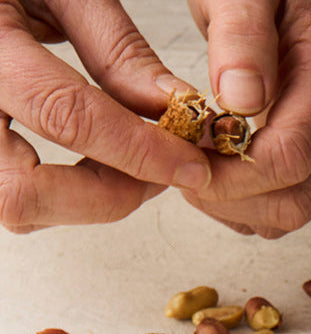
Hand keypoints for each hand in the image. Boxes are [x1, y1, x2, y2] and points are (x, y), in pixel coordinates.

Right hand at [0, 0, 212, 233]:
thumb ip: (116, 48)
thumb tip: (175, 109)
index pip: (65, 116)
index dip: (140, 152)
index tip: (192, 166)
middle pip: (24, 191)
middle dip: (106, 195)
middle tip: (160, 175)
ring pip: (18, 207)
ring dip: (87, 201)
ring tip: (130, 165)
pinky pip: (15, 195)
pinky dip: (64, 194)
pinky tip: (95, 162)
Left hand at [182, 0, 310, 237]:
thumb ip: (242, 36)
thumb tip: (240, 100)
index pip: (290, 158)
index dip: (232, 175)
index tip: (183, 158)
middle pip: (296, 201)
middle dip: (231, 199)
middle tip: (182, 170)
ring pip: (293, 214)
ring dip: (236, 206)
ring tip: (197, 166)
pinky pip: (290, 210)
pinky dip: (248, 205)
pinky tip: (221, 171)